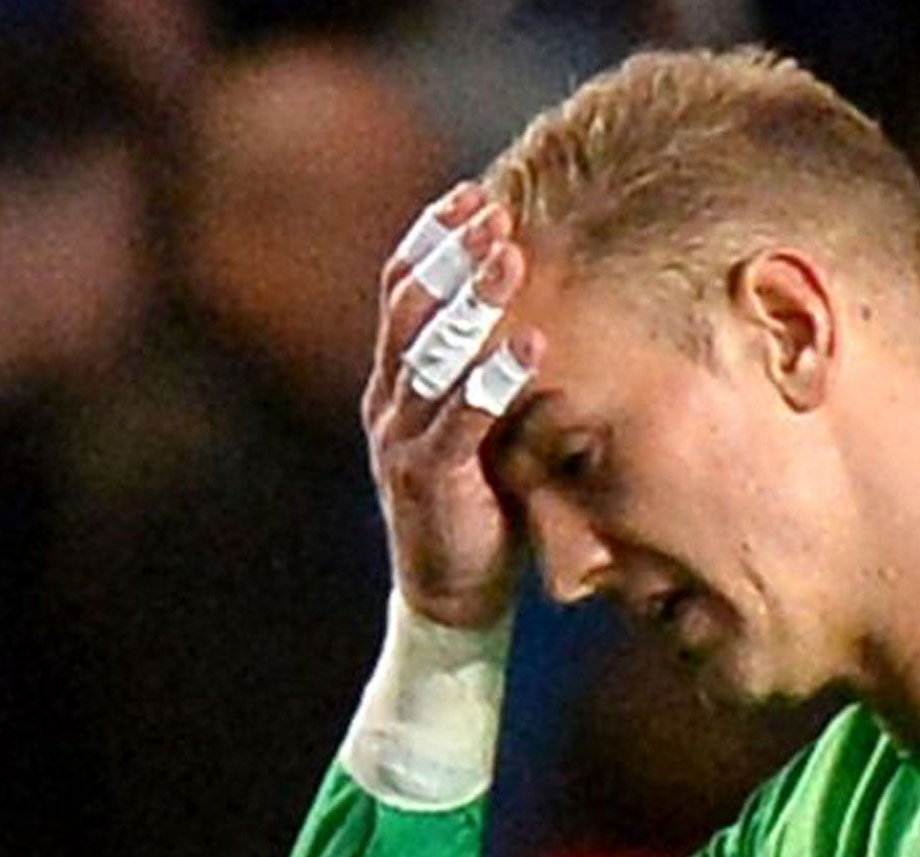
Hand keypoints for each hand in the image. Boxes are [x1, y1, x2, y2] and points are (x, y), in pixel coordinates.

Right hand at [363, 185, 542, 629]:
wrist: (450, 598)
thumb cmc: (475, 510)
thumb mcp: (475, 433)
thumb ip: (483, 381)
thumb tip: (529, 317)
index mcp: (394, 385)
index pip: (402, 293)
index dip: (431, 240)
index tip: (469, 195)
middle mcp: (389, 402)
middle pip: (410, 307)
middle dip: (451, 253)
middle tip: (493, 210)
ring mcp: (402, 439)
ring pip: (430, 352)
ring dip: (471, 299)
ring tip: (509, 256)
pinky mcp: (430, 478)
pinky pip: (461, 418)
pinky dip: (495, 377)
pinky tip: (530, 343)